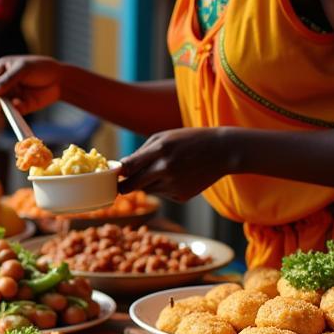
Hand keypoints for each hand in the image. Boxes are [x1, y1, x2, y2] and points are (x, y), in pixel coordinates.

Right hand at [0, 55, 62, 113]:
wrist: (61, 80)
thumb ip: (7, 80)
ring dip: (5, 107)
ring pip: (1, 107)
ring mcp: (12, 96)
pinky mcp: (21, 107)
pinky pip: (13, 112)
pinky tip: (21, 104)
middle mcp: (4, 85)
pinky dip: (15, 110)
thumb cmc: (41, 68)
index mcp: (0, 70)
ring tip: (14, 103)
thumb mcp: (23, 69)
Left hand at [117, 127, 240, 200]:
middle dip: (123, 187)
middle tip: (119, 185)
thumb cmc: (189, 140)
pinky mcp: (181, 196)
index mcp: (159, 150)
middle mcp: (165, 170)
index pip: (127, 168)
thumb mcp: (163, 137)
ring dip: (147, 184)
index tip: (111, 175)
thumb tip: (120, 169)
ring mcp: (174, 185)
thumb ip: (140, 153)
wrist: (223, 151)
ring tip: (165, 169)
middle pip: (131, 187)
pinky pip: (163, 194)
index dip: (116, 174)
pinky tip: (180, 176)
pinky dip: (165, 187)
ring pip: (147, 191)